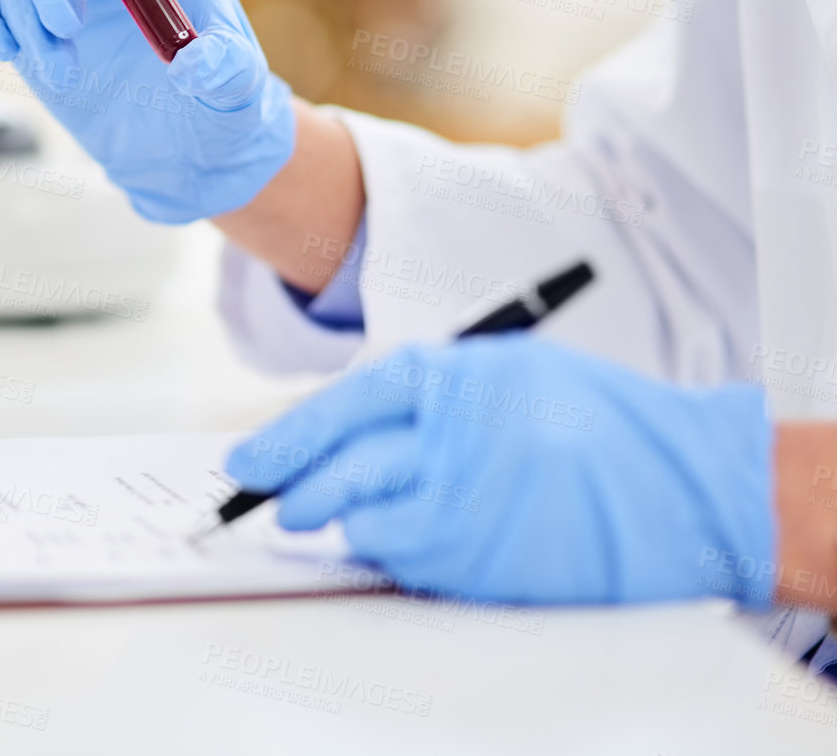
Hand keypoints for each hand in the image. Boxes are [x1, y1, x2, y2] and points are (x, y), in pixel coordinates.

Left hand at [225, 335, 777, 605]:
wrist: (689, 484)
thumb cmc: (594, 419)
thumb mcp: (505, 372)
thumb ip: (424, 394)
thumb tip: (341, 428)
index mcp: (455, 379)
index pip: (344, 407)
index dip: (287, 437)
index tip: (246, 462)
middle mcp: (455, 440)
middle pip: (343, 469)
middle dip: (297, 488)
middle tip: (273, 500)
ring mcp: (472, 505)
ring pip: (368, 523)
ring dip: (345, 524)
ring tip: (332, 518)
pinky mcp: (489, 562)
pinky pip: (411, 563)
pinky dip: (393, 554)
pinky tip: (402, 539)